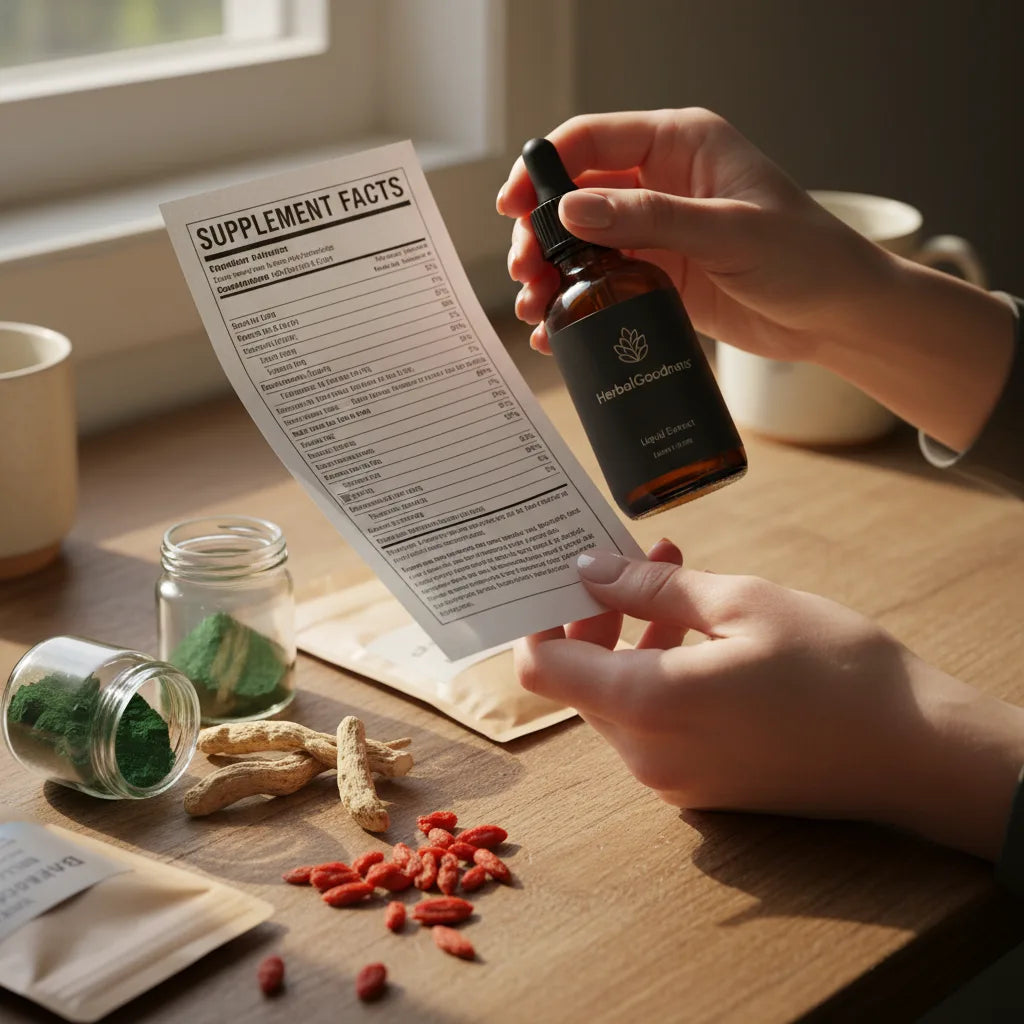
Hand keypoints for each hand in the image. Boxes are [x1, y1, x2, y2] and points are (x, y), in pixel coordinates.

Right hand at [496, 108, 891, 360]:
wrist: (838, 315)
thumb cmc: (806, 256)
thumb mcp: (729, 232)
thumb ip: (652, 219)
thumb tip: (574, 211)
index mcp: (681, 146)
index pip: (594, 140)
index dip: (546, 169)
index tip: (513, 205)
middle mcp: (662, 184)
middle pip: (577, 197)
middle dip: (541, 233)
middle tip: (526, 272)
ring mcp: (658, 232)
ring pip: (583, 244)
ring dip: (553, 273)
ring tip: (536, 307)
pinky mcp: (658, 276)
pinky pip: (603, 284)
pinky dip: (578, 304)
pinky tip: (561, 329)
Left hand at [515, 546, 1023, 860]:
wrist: (916, 753)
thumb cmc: (835, 668)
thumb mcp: (741, 602)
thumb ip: (650, 587)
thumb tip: (588, 568)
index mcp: (646, 706)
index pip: (541, 668)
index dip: (540, 617)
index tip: (559, 575)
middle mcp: (645, 755)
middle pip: (579, 681)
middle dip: (597, 614)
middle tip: (635, 558)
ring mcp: (672, 779)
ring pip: (617, 698)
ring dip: (632, 637)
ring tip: (675, 575)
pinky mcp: (701, 787)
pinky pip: (653, 724)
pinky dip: (658, 673)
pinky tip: (697, 630)